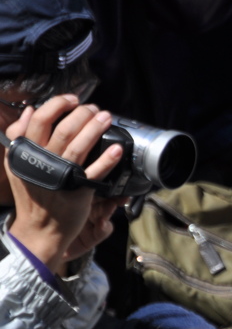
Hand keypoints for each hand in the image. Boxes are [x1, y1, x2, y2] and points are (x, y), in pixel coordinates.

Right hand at [4, 95, 124, 273]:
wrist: (40, 228)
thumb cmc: (32, 194)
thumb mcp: (18, 163)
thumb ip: (19, 136)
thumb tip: (30, 110)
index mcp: (26, 152)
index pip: (40, 119)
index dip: (58, 105)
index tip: (74, 100)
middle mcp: (42, 162)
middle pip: (63, 130)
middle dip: (82, 114)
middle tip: (94, 109)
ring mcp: (61, 176)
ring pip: (79, 147)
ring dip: (95, 129)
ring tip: (106, 118)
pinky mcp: (78, 191)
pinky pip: (95, 172)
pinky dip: (107, 159)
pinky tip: (118, 149)